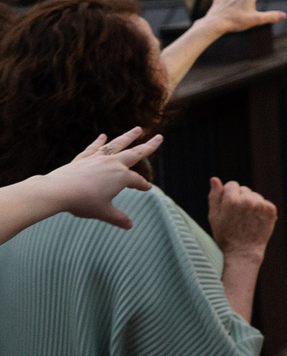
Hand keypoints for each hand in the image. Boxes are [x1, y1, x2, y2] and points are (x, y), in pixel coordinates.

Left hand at [32, 130, 160, 229]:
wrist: (59, 191)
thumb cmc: (83, 202)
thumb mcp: (103, 212)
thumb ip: (118, 218)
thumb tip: (130, 226)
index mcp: (122, 177)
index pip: (137, 181)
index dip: (143, 185)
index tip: (147, 188)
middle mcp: (113, 164)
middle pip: (135, 153)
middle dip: (148, 146)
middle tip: (159, 137)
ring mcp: (98, 159)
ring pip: (116, 145)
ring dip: (128, 137)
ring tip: (137, 129)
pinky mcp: (83, 159)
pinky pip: (94, 148)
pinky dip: (98, 142)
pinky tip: (103, 136)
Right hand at [207, 177, 276, 259]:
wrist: (243, 252)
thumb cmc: (225, 235)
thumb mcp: (214, 216)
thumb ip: (214, 196)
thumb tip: (214, 179)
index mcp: (232, 200)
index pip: (232, 184)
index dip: (228, 195)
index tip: (228, 207)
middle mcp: (248, 200)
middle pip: (244, 189)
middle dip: (239, 198)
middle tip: (236, 215)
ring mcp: (261, 205)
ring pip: (255, 196)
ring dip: (251, 203)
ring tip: (245, 219)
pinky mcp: (271, 210)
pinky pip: (264, 202)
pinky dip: (261, 209)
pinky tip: (255, 220)